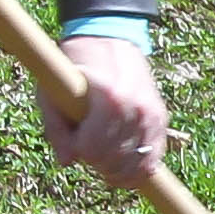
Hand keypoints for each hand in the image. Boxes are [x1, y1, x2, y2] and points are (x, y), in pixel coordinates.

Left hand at [46, 37, 169, 188]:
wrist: (110, 42)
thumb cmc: (75, 69)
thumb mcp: (53, 92)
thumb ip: (56, 128)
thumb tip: (66, 162)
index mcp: (107, 96)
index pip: (91, 147)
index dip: (76, 149)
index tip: (72, 138)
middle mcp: (134, 106)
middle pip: (112, 159)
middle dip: (94, 160)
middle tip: (86, 148)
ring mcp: (151, 115)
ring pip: (133, 166)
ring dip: (114, 170)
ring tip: (102, 161)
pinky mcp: (161, 121)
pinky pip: (152, 161)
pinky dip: (137, 172)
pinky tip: (122, 172)